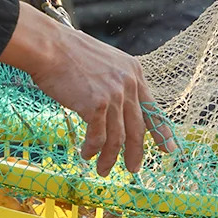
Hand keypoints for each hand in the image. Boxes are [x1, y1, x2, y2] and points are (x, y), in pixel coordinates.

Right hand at [0, 3, 176, 174]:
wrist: (49, 47)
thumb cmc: (69, 54)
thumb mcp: (105, 63)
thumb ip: (116, 83)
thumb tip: (117, 108)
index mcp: (134, 72)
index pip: (153, 109)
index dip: (162, 132)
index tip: (169, 149)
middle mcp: (128, 85)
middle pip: (138, 129)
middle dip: (136, 153)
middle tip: (134, 169)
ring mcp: (114, 96)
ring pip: (118, 138)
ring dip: (110, 158)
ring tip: (103, 170)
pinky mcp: (96, 106)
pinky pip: (98, 138)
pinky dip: (92, 149)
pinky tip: (86, 155)